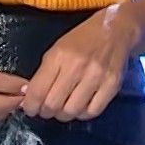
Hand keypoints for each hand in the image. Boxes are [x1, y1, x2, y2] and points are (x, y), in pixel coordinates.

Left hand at [22, 6, 141, 121]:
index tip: (30, 108)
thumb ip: (43, 73)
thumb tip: (29, 96)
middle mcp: (77, 67)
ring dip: (63, 115)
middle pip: (53, 105)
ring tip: (62, 108)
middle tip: (45, 109)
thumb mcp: (56, 49)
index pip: (38, 91)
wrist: (115, 29)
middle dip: (45, 112)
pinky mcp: (112, 85)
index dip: (30, 106)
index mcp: (59, 56)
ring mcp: (96, 77)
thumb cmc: (82, 38)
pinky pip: (92, 112)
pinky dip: (82, 114)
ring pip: (72, 111)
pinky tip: (79, 106)